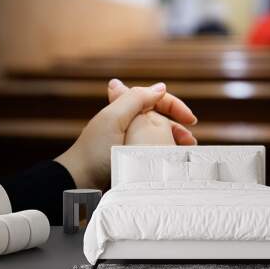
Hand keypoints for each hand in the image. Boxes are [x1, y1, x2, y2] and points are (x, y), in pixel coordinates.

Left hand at [55, 79, 196, 189]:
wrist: (79, 181)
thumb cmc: (94, 151)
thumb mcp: (114, 119)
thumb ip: (135, 99)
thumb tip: (161, 87)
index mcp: (123, 108)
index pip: (155, 99)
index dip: (174, 105)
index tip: (190, 120)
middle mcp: (127, 121)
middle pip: (159, 118)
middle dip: (176, 126)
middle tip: (189, 142)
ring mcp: (129, 140)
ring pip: (157, 135)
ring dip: (173, 140)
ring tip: (186, 153)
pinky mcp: (130, 157)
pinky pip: (151, 150)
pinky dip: (164, 153)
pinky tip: (172, 160)